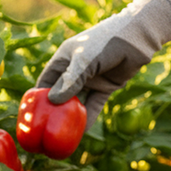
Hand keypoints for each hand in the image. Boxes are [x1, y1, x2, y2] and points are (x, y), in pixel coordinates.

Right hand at [36, 0, 170, 126]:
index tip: (32, 114)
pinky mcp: (106, 87)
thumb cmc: (105, 42)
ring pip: (77, 102)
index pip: (45, 82)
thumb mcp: (84, 61)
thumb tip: (54, 101)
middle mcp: (74, 72)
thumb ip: (70, 81)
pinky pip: (94, 105)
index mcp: (63, 61)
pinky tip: (83, 131)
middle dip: (54, 112)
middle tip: (46, 129)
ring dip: (72, 117)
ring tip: (64, 134)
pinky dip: (89, 117)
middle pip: (60, 95)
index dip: (38, 98)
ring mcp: (90, 80)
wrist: (138, 36)